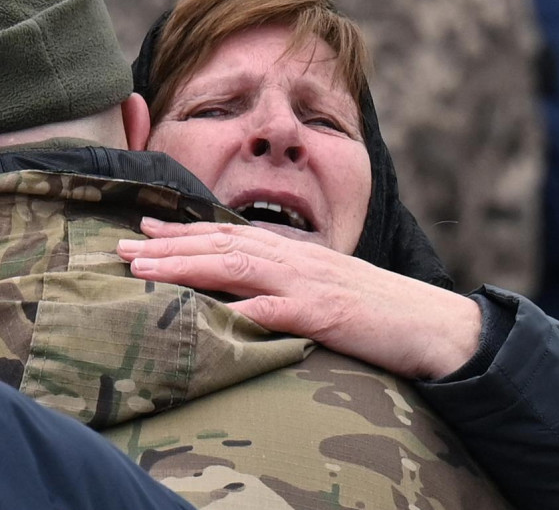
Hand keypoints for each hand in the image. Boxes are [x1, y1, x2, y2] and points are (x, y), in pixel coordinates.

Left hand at [117, 218, 480, 379]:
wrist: (438, 327)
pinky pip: (275, 311)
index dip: (184, 231)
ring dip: (185, 265)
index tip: (144, 231)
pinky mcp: (326, 314)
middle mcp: (299, 260)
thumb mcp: (331, 293)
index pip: (232, 234)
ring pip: (237, 266)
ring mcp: (311, 284)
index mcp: (299, 255)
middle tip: (119, 248)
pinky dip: (239, 310)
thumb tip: (251, 299)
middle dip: (168, 244)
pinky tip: (205, 313)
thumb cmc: (384, 315)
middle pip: (223, 243)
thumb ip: (291, 290)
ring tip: (142, 270)